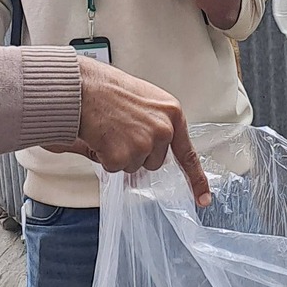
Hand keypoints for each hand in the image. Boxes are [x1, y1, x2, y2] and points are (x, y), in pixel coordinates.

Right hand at [67, 57, 211, 204]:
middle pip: (154, 162)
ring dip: (119, 154)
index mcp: (172, 113)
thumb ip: (157, 125)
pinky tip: (100, 137)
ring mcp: (143, 144)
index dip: (196, 179)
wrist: (82, 86)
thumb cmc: (108, 89)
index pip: (188, 153)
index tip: (203, 199)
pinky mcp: (122, 156)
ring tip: (109, 129)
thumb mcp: (146, 100)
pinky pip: (114, 168)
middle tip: (120, 130)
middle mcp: (163, 130)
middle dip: (137, 153)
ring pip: (133, 166)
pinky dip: (104, 157)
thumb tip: (153, 151)